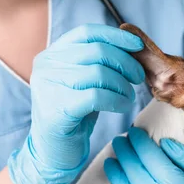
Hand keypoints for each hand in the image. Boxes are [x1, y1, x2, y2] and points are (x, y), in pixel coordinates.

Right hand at [8, 24, 143, 183]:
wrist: (52, 151)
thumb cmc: (74, 113)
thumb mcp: (82, 81)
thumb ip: (97, 61)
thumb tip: (130, 43)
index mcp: (51, 54)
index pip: (87, 33)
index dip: (116, 36)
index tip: (138, 46)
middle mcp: (46, 66)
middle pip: (97, 51)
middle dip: (125, 63)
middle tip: (138, 77)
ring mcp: (48, 87)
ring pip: (99, 73)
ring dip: (123, 85)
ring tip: (128, 96)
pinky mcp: (57, 110)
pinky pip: (97, 96)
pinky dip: (117, 99)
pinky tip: (123, 106)